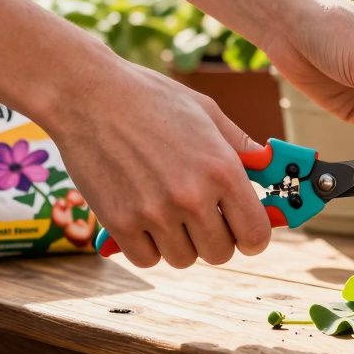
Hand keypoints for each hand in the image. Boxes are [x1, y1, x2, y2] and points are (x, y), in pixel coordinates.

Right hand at [41, 60, 270, 267]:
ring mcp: (154, 213)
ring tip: (169, 210)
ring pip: (183, 259)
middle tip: (202, 217)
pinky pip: (146, 259)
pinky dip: (147, 245)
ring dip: (180, 242)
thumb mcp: (207, 112)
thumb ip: (241, 146)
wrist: (87, 94)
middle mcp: (192, 196)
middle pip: (220, 253)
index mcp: (222, 169)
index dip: (254, 237)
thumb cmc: (150, 98)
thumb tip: (267, 167)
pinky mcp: (119, 224)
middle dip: (216, 239)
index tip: (244, 231)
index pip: (256, 234)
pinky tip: (143, 217)